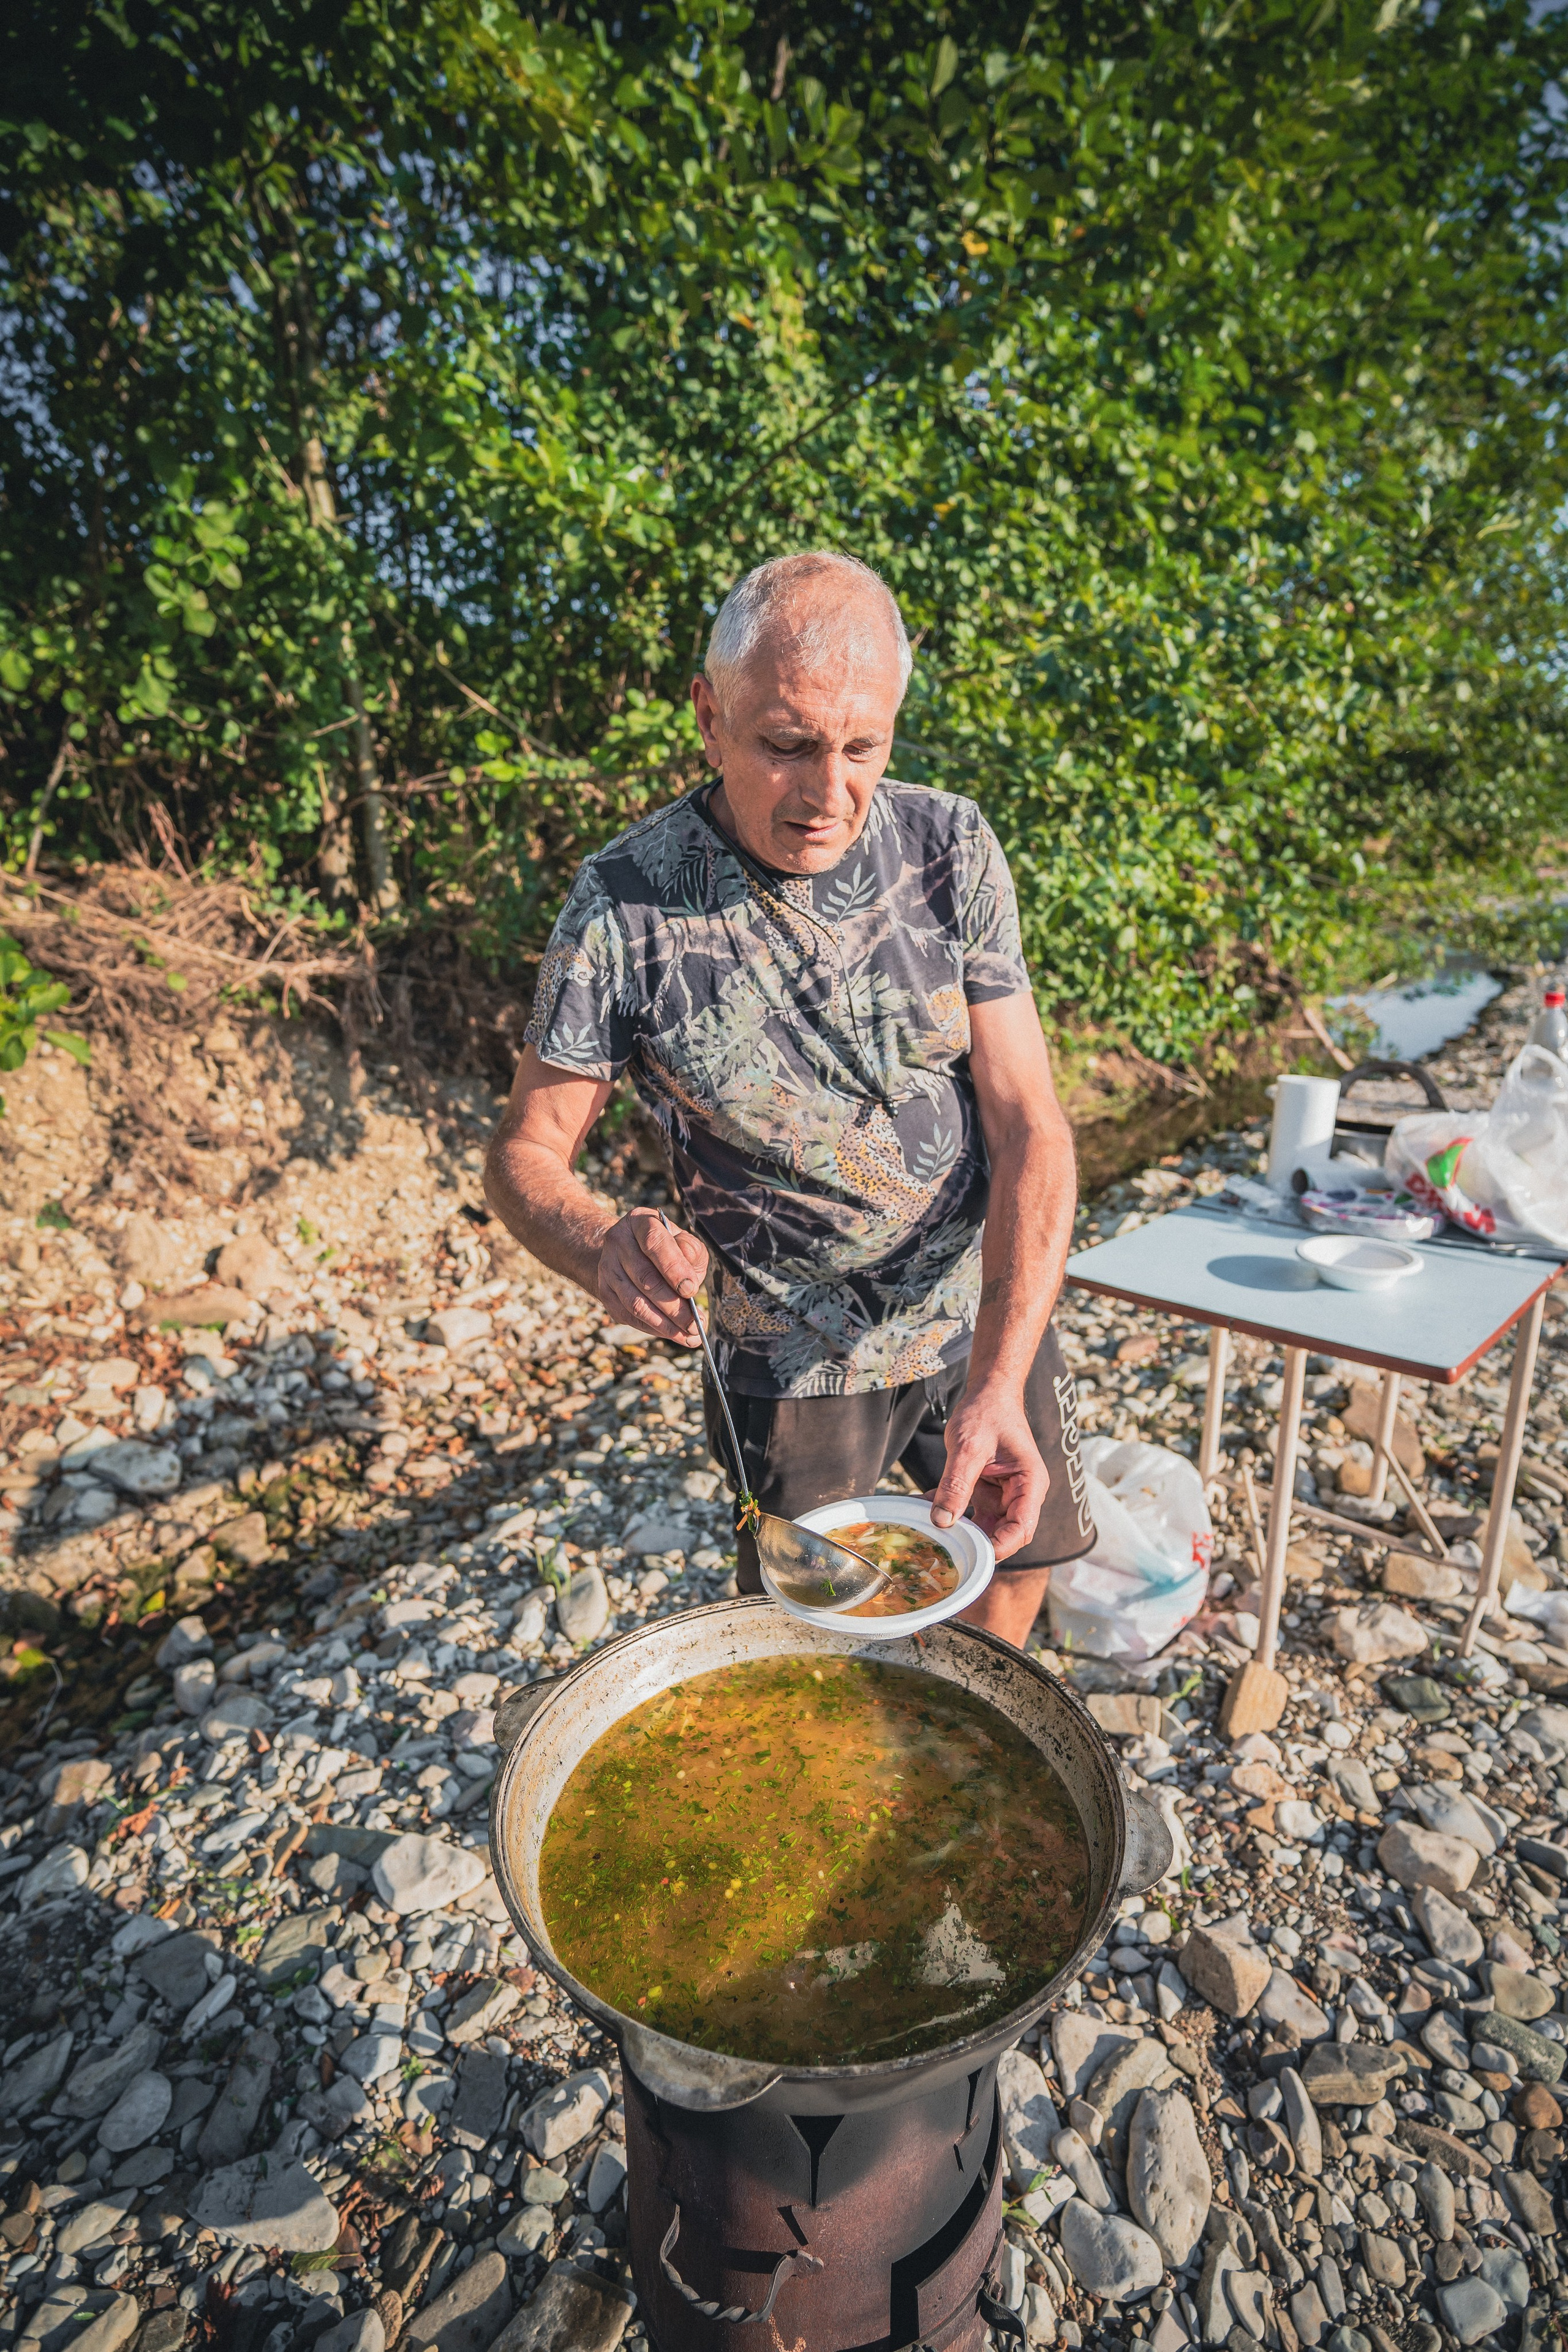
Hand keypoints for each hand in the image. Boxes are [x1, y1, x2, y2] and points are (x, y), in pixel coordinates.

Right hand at [595, 1208, 708, 1344]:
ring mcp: (606, 1268)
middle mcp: (617, 1242)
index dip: (673, 1268)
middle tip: (696, 1323)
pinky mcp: (604, 1292)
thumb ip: (691, 1253)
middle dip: (674, 1306)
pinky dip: (653, 1329)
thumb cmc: (666, 1246)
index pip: (654, 1243)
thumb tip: (689, 1282)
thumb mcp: (683, 1241)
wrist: (628, 1250)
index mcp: (639, 1222)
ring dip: (664, 1324)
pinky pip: (629, 1316)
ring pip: (635, 1302)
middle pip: (644, 1278)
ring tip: (689, 1335)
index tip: (691, 1290)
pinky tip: (675, 1334)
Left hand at [930, 1381, 1047, 1562]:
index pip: (1022, 1528)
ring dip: (960, 1531)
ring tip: (931, 1533)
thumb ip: (956, 1484)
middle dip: (978, 1544)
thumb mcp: (968, 1447)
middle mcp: (1021, 1494)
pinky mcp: (986, 1491)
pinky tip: (924, 1508)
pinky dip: (949, 1512)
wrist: (988, 1393)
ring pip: (985, 1527)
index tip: (973, 1554)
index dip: (1001, 1546)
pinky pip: (970, 1512)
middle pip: (1005, 1534)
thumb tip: (942, 1521)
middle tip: (946, 1549)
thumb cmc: (987, 1413)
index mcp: (1029, 1484)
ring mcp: (1003, 1495)